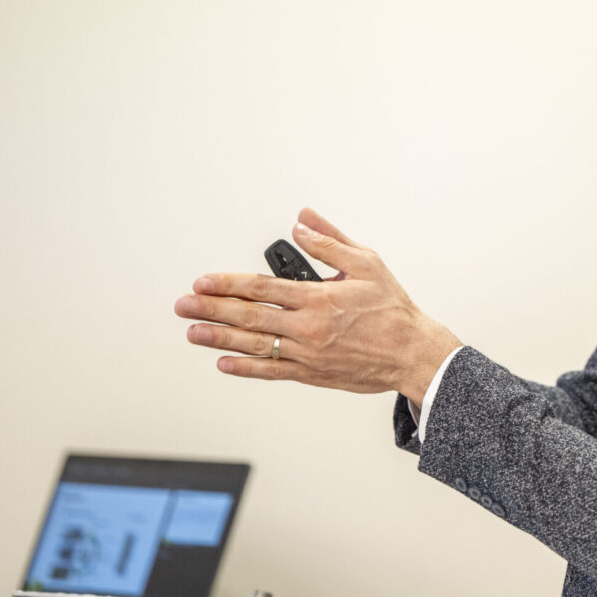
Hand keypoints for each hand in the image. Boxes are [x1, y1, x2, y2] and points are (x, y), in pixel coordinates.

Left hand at [174, 207, 461, 405]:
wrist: (413, 354)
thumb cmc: (392, 310)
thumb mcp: (366, 263)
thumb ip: (329, 242)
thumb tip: (302, 222)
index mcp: (318, 298)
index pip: (261, 288)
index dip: (227, 284)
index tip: (204, 280)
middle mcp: (307, 327)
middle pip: (248, 316)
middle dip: (211, 309)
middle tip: (183, 304)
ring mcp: (306, 353)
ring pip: (253, 344)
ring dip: (218, 337)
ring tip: (192, 331)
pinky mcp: (311, 374)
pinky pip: (271, 371)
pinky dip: (244, 367)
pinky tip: (223, 362)